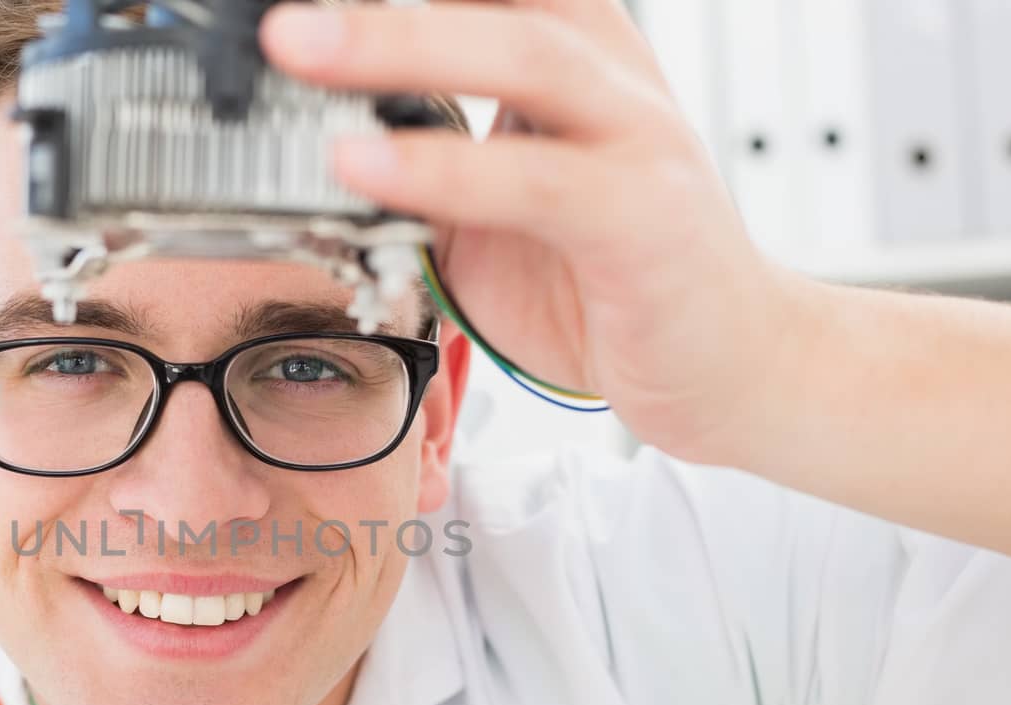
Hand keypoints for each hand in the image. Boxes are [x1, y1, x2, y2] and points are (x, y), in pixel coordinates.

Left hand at [258, 0, 815, 463]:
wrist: (730, 362)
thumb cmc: (614, 276)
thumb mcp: (500, 200)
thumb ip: (429, 160)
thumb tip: (317, 147)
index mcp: (574, 50)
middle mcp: (610, 75)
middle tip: (280, 7)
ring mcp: (637, 138)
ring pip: (521, 59)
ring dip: (397, 44)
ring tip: (299, 46)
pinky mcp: (643, 217)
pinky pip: (534, 181)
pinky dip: (443, 169)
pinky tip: (365, 165)